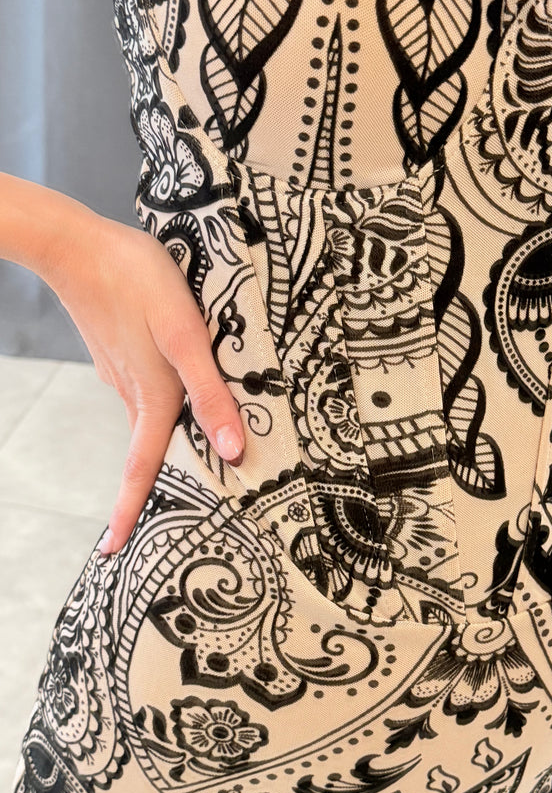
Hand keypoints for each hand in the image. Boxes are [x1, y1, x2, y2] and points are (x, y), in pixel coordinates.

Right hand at [51, 213, 245, 555]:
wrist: (79, 243)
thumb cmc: (138, 282)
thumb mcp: (186, 336)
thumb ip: (210, 393)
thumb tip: (232, 452)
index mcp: (152, 398)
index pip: (141, 469)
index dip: (130, 510)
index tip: (114, 549)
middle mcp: (134, 394)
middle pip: (146, 450)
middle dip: (149, 487)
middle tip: (156, 516)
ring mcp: (121, 372)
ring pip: (147, 419)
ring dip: (158, 445)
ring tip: (183, 461)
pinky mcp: (119, 350)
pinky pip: (143, 391)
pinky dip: (158, 407)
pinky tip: (175, 396)